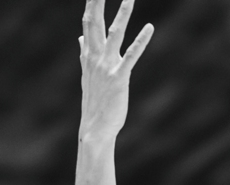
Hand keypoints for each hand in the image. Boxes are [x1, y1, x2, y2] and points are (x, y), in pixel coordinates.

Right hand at [78, 0, 153, 143]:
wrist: (95, 128)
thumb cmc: (95, 101)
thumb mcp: (88, 73)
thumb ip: (85, 52)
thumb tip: (80, 38)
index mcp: (89, 55)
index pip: (88, 22)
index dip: (90, 4)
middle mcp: (95, 57)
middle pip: (94, 22)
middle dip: (96, 1)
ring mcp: (106, 67)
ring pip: (114, 34)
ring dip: (122, 14)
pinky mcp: (119, 78)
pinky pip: (131, 56)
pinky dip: (141, 41)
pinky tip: (150, 27)